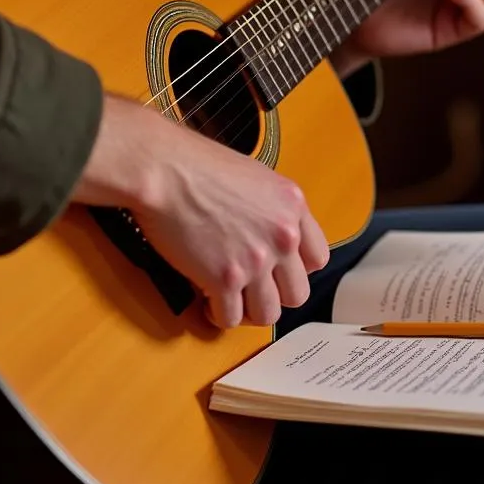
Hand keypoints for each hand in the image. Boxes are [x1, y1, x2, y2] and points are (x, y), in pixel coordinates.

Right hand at [72, 94, 328, 327]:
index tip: (277, 272)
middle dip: (274, 296)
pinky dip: (218, 316)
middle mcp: (282, 235)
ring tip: (229, 301)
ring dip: (248, 311)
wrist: (164, 169)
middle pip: (297, 293)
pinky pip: (231, 318)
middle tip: (251, 290)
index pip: (318, 259)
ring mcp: (256, 260)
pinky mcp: (224, 279)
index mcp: (293, 207)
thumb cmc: (198, 165)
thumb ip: (271, 211)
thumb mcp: (255, 178)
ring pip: (268, 314)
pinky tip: (207, 303)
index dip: (295, 270)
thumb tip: (267, 236)